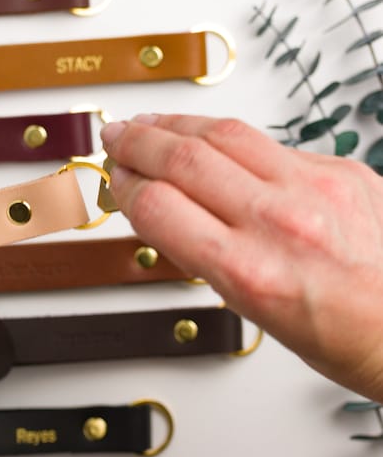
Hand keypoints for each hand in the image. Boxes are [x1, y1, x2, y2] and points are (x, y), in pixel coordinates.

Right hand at [101, 113, 382, 400]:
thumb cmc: (341, 333)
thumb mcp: (251, 309)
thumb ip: (203, 252)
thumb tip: (164, 208)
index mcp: (250, 272)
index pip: (158, 207)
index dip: (125, 185)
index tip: (115, 178)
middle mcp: (281, 222)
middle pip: (182, 159)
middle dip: (137, 142)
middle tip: (116, 137)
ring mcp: (315, 187)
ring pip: (223, 134)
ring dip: (175, 124)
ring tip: (150, 123)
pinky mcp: (340, 167)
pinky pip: (268, 141)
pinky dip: (226, 136)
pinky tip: (209, 137)